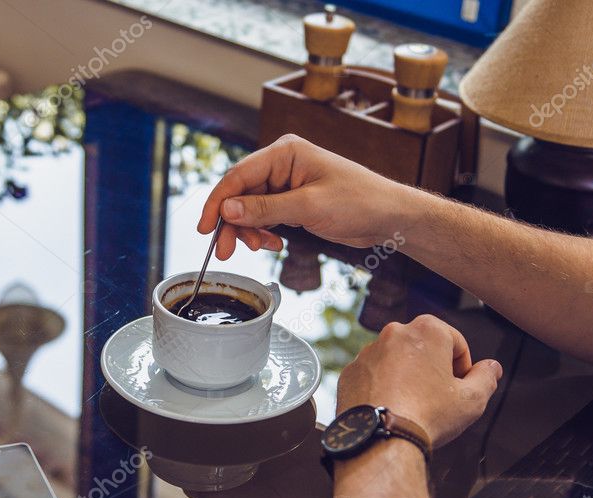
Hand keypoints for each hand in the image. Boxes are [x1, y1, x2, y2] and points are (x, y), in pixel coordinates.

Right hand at [198, 134, 424, 259]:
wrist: (388, 216)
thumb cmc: (358, 201)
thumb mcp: (308, 207)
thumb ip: (265, 209)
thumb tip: (227, 210)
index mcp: (284, 152)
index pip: (238, 176)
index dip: (217, 202)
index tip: (204, 227)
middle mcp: (282, 164)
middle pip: (240, 193)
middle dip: (232, 222)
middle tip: (225, 250)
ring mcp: (286, 183)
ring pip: (250, 208)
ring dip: (248, 230)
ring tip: (260, 247)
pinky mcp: (293, 201)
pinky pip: (265, 216)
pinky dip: (263, 231)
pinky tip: (274, 243)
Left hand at [336, 315, 502, 448]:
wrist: (380, 439)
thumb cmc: (428, 416)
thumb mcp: (472, 400)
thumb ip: (486, 378)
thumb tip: (492, 367)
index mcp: (427, 330)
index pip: (456, 343)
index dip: (463, 367)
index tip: (460, 388)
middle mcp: (394, 333)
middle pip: (424, 349)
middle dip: (433, 369)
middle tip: (438, 398)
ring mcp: (368, 352)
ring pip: (396, 361)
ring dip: (406, 377)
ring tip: (413, 406)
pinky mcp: (349, 372)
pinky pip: (372, 376)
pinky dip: (381, 388)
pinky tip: (391, 409)